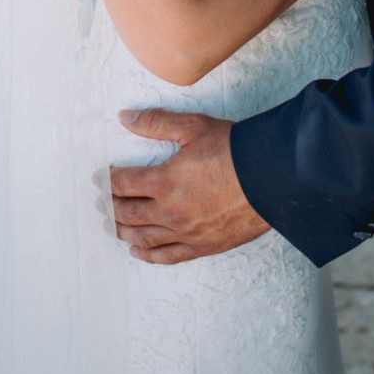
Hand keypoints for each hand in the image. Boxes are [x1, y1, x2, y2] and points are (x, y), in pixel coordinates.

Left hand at [97, 109, 269, 263]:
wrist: (270, 177)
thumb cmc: (234, 150)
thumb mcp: (193, 128)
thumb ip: (155, 123)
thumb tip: (125, 118)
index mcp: (164, 180)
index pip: (125, 183)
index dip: (111, 179)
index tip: (104, 177)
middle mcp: (169, 210)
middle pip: (129, 213)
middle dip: (113, 206)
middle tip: (103, 202)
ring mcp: (185, 232)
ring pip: (144, 237)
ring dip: (124, 231)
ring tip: (114, 226)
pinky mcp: (202, 246)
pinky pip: (168, 255)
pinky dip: (148, 255)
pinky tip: (137, 251)